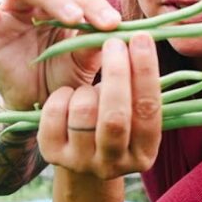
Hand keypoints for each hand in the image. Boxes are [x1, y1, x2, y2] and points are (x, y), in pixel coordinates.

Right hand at [0, 0, 121, 110]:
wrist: (36, 107)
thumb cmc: (62, 80)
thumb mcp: (85, 62)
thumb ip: (96, 42)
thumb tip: (120, 27)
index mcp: (66, 0)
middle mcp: (39, 0)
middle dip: (88, 0)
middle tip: (108, 22)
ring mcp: (13, 11)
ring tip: (75, 19)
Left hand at [37, 34, 161, 178]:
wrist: (79, 158)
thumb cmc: (112, 121)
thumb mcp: (129, 110)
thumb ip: (135, 84)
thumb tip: (135, 37)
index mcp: (143, 153)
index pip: (148, 110)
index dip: (145, 71)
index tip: (141, 38)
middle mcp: (113, 164)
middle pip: (115, 117)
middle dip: (116, 73)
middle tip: (114, 42)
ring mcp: (81, 162)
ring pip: (82, 113)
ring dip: (86, 89)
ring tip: (88, 87)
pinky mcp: (52, 154)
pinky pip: (54, 115)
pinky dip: (61, 96)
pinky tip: (68, 96)